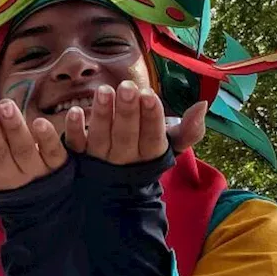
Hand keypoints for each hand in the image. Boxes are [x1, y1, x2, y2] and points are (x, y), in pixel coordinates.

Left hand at [64, 81, 206, 164]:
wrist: (119, 188)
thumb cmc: (148, 152)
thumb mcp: (171, 145)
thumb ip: (189, 129)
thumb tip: (202, 105)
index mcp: (150, 156)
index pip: (152, 137)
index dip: (151, 117)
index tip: (149, 95)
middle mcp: (125, 159)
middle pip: (126, 136)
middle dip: (127, 111)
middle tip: (128, 87)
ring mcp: (100, 160)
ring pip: (101, 138)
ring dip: (102, 114)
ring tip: (105, 90)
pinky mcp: (78, 157)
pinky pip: (75, 145)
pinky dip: (74, 129)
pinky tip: (75, 111)